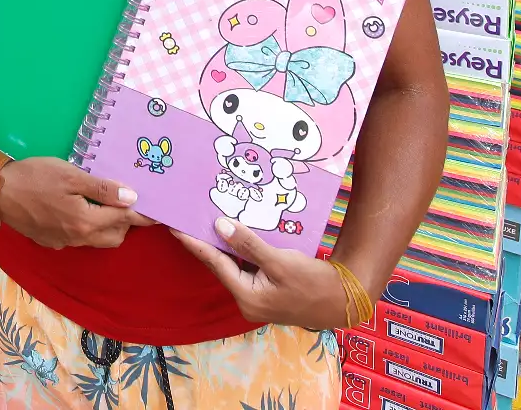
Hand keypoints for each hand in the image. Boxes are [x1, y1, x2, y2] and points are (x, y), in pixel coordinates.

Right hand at [0, 156, 145, 248]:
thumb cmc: (35, 177)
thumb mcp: (70, 175)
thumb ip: (102, 188)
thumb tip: (132, 197)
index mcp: (85, 220)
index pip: (124, 219)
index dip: (143, 214)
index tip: (159, 212)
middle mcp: (78, 238)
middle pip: (115, 236)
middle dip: (126, 222)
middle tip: (127, 201)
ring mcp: (64, 242)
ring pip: (98, 240)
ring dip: (108, 227)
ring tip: (105, 204)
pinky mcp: (51, 242)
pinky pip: (79, 240)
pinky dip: (88, 228)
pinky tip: (79, 210)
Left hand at [173, 219, 350, 329]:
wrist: (344, 300)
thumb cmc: (313, 282)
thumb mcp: (280, 261)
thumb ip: (248, 244)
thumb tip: (220, 226)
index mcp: (247, 296)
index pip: (215, 263)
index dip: (195, 243)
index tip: (176, 227)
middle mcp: (247, 300)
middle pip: (221, 266)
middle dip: (206, 243)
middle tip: (187, 220)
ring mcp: (257, 297)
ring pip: (234, 266)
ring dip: (224, 246)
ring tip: (205, 222)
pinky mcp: (267, 291)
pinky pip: (247, 268)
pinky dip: (240, 251)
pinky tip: (235, 234)